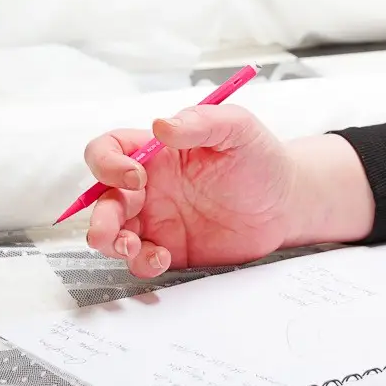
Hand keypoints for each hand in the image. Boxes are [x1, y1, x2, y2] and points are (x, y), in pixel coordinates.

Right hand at [80, 105, 372, 277]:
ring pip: (113, 233)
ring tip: (131, 247)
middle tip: (111, 229)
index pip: (110, 151)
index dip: (108, 163)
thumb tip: (160, 125)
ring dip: (111, 243)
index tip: (134, 176)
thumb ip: (201, 122)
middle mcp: (149, 186)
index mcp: (156, 153)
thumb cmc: (261, 159)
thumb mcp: (238, 129)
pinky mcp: (170, 250)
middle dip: (99, 216)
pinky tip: (161, 257)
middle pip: (102, 198)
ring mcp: (157, 220)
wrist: (286, 204)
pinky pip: (141, 260)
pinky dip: (142, 262)